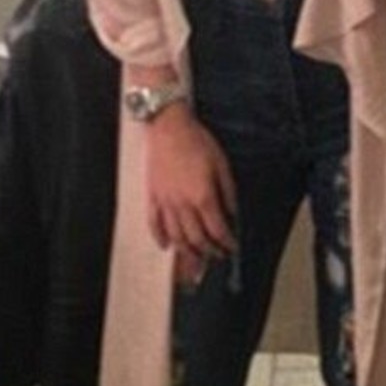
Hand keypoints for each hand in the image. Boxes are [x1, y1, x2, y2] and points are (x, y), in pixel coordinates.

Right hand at [143, 104, 237, 276]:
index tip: (232, 247)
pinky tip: (166, 246)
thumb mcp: (222, 165)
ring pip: (176, 237)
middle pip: (197, 239)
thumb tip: (232, 213)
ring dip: (188, 252)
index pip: (217, 229)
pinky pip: (154, 224)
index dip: (226, 242)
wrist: (169, 127)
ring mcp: (165, 202)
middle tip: (218, 255)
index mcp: (203, 196)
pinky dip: (160, 238)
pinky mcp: (152, 197)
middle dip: (210, 252)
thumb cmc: (196, 141)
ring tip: (197, 259)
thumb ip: (228, 192)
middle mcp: (182, 204)